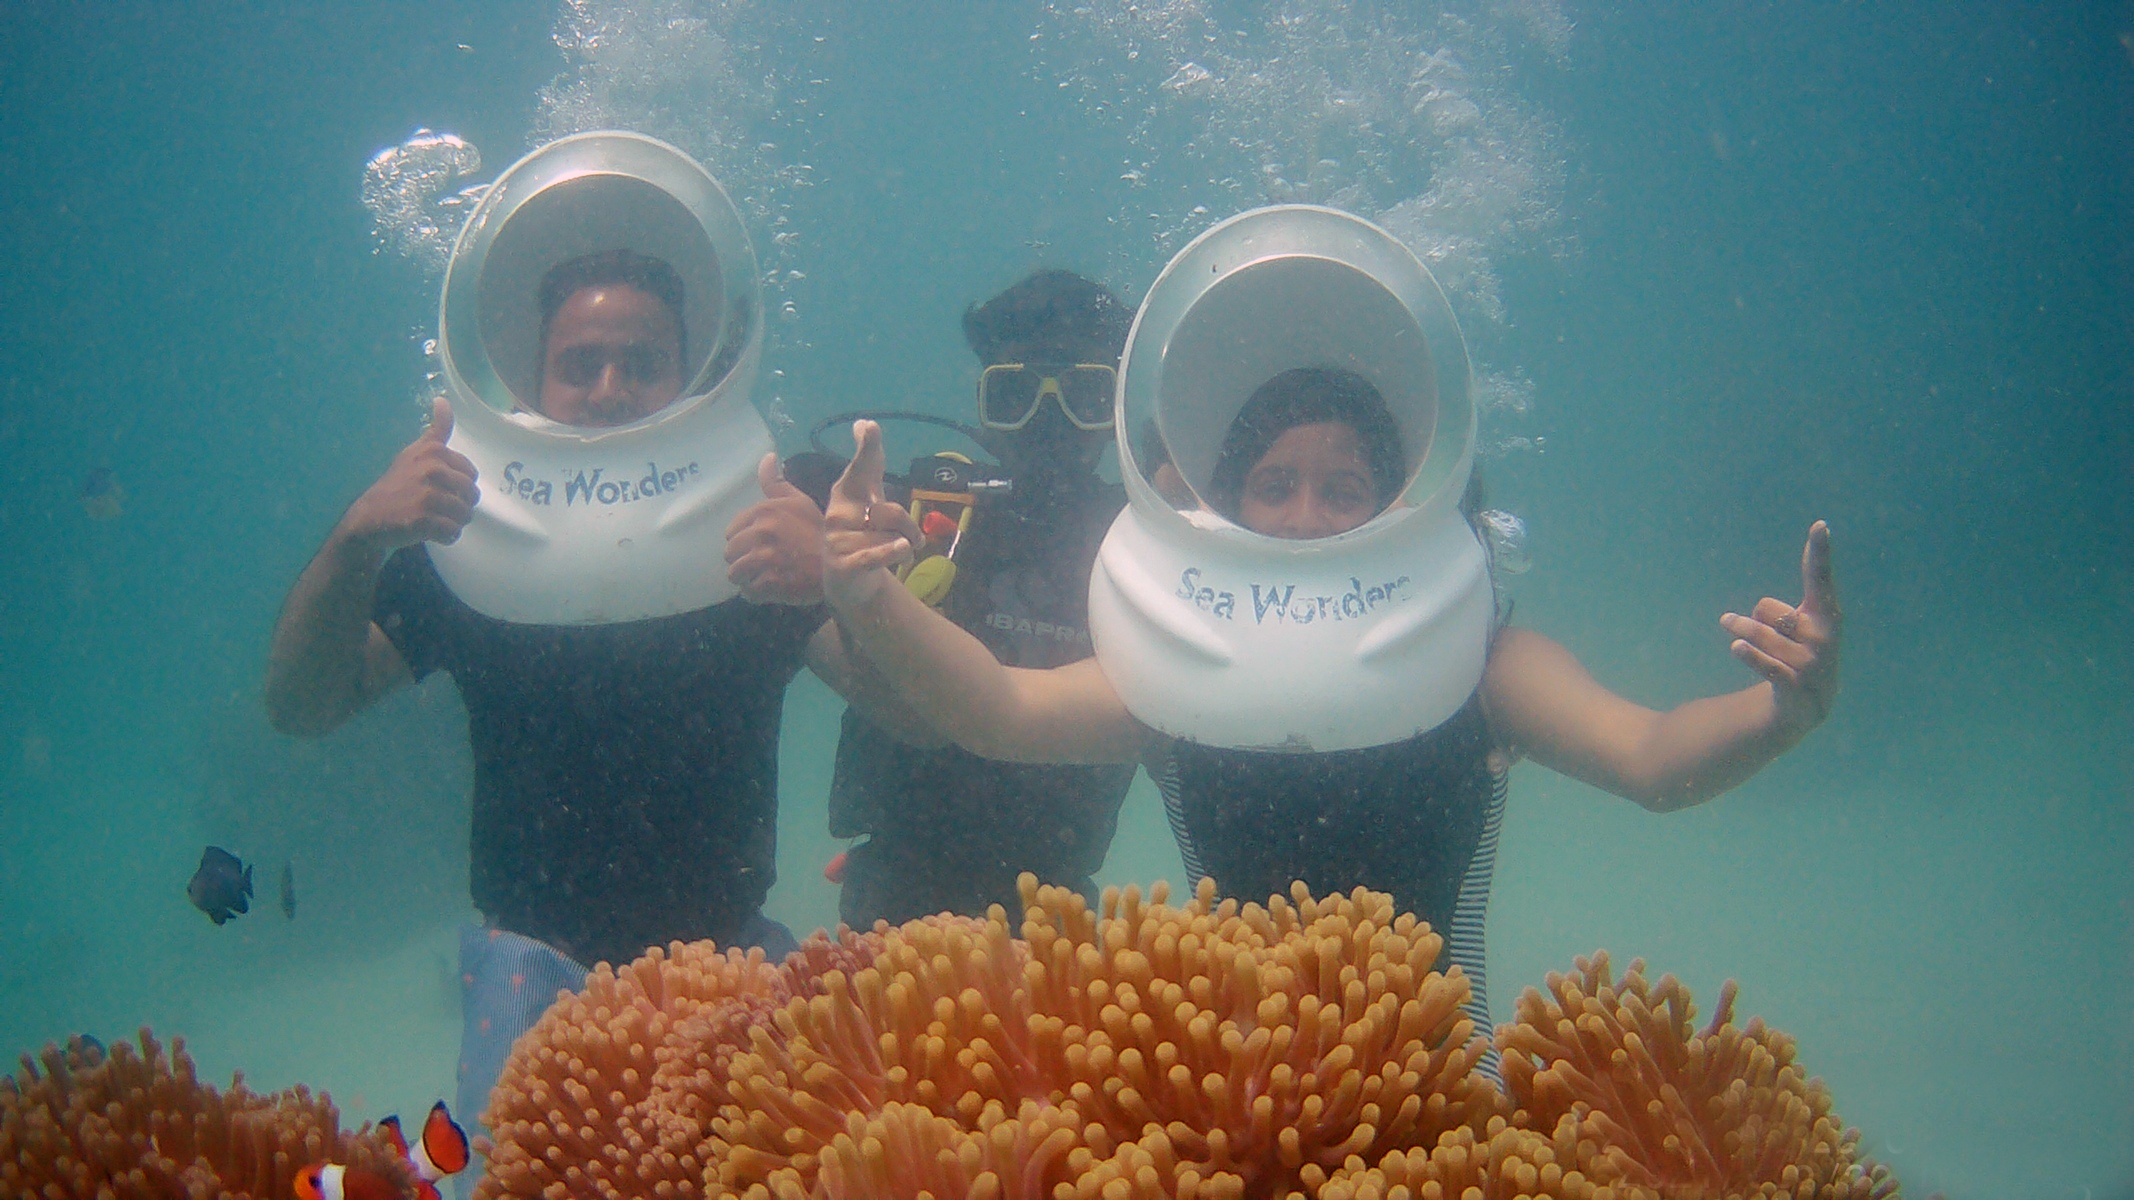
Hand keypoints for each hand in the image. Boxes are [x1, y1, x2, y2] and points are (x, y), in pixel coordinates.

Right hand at [336, 397, 478, 556]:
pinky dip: (445, 537)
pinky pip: (453, 532)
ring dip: (452, 522)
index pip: (471, 473)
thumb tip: (444, 401)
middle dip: (459, 505)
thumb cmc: (397, 484)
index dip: (459, 485)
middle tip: (435, 506)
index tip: (438, 486)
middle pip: (472, 495)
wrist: (368, 517)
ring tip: (432, 518)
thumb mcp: (414, 452)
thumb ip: (436, 431)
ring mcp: (427, 495)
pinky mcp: (423, 519)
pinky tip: (429, 531)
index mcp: (433, 451)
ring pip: (465, 515)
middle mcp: (432, 469)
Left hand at [724, 453, 826, 604]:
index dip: (744, 540)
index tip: (760, 545)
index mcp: (764, 511)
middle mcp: (760, 533)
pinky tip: (770, 588)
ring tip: (765, 576)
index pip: (731, 531)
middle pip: (730, 553)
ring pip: (735, 573)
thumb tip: (767, 456)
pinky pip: (748, 591)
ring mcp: (763, 559)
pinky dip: (756, 593)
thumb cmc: (818, 531)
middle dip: (744, 559)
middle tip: (763, 563)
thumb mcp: (799, 502)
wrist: (842, 562)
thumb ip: (776, 483)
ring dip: (747, 577)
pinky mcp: (769, 584)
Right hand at [823, 420, 920, 611]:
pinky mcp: (842, 564)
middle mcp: (837, 513)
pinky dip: (895, 552)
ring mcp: (837, 539)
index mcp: (846, 492)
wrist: (849, 581)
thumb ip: (870, 463)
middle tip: (912, 539)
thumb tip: (864, 422)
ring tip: (895, 553)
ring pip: (891, 537)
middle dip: (910, 527)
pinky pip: (878, 554)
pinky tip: (903, 552)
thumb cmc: (863, 532)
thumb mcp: (869, 498)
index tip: (869, 427)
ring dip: (904, 548)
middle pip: (891, 512)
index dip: (867, 448)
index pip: (860, 467)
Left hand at [1722, 520, 1840, 739]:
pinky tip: (1736, 646)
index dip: (1819, 553)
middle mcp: (1824, 637)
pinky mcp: (1796, 687)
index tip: (1820, 525)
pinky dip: (1749, 655)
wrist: (1807, 707)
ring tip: (1734, 634)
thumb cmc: (1797, 654)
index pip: (1820, 579)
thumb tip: (1753, 612)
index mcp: (1827, 616)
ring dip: (1743, 632)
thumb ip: (1778, 612)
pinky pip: (1765, 664)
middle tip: (1760, 628)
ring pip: (1760, 635)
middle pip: (1769, 609)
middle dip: (1758, 616)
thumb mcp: (1795, 629)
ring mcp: (1812, 664)